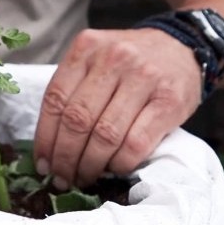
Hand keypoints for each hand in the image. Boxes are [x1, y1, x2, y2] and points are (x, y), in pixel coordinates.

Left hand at [33, 28, 201, 189]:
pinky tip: (113, 169)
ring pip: (105, 135)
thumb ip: (73, 89)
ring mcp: (144, 78)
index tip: (43, 164)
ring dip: (90, 166)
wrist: (180, 46)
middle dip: (65, 158)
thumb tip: (48, 146)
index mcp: (86, 48)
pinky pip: (136, 143)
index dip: (45, 138)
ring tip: (84, 178)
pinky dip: (120, 164)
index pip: (55, 100)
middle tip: (62, 179)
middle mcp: (113, 59)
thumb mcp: (95, 60)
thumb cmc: (129, 62)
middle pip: (78, 120)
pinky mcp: (169, 101)